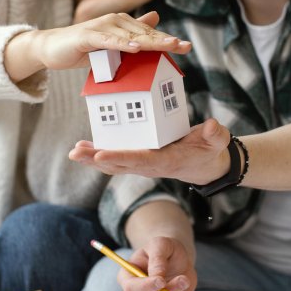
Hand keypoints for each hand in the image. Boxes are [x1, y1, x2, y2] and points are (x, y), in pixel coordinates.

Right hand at [34, 10, 190, 70]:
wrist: (52, 49)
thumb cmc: (83, 47)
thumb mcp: (112, 43)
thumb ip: (132, 32)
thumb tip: (156, 17)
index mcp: (123, 25)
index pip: (149, 33)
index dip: (167, 39)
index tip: (186, 46)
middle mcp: (115, 21)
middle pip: (144, 33)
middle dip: (164, 40)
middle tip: (183, 45)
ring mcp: (101, 27)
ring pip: (130, 36)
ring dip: (149, 41)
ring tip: (168, 45)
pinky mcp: (88, 36)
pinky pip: (108, 41)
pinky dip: (122, 44)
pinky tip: (136, 48)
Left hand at [69, 118, 230, 184]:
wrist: (205, 164)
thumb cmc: (209, 150)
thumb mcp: (216, 141)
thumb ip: (215, 135)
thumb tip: (212, 125)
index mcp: (165, 161)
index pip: (139, 160)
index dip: (119, 158)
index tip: (100, 154)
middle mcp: (150, 165)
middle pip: (119, 165)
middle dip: (95, 159)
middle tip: (75, 153)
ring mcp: (142, 163)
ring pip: (113, 164)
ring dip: (92, 158)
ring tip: (74, 151)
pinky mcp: (138, 159)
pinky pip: (116, 158)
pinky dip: (98, 153)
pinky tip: (83, 147)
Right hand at [118, 237, 195, 290]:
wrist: (178, 260)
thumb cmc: (165, 250)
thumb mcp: (162, 244)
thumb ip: (158, 258)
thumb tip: (157, 276)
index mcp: (127, 276)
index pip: (130, 288)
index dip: (146, 287)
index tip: (162, 280)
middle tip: (182, 279)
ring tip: (182, 285)